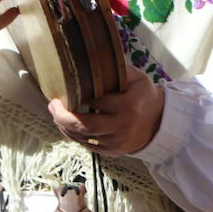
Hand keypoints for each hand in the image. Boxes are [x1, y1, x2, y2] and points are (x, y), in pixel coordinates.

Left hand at [48, 65, 163, 156]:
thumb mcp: (137, 78)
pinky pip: (87, 145)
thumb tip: (91, 60)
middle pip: (84, 125)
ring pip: (82, 137)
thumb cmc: (144, 96)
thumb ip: (116, 70)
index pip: (95, 101)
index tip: (66, 90)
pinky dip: (75, 135)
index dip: (78, 96)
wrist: (160, 122)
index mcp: (128, 105)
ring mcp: (117, 141)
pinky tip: (69, 125)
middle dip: (62, 116)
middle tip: (52, 104)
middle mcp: (122, 126)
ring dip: (65, 126)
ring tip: (57, 113)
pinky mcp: (113, 151)